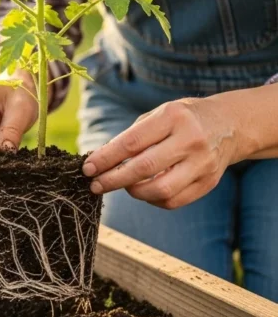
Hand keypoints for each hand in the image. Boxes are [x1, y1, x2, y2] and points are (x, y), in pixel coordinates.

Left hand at [82, 95, 240, 209]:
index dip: (106, 158)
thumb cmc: (183, 119)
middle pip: (144, 168)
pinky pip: (173, 201)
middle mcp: (191, 140)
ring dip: (134, 192)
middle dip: (113, 180)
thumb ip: (132, 136)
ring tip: (123, 185)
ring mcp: (202, 164)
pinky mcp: (208, 183)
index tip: (87, 168)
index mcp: (174, 117)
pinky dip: (152, 199)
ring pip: (160, 191)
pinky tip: (144, 190)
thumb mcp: (159, 114)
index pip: (132, 142)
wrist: (229, 125)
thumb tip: (101, 161)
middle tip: (95, 185)